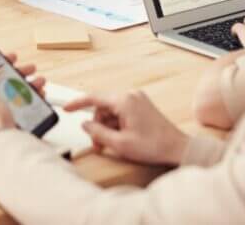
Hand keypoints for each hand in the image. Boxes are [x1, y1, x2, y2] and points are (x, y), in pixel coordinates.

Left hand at [0, 51, 45, 137]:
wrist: (3, 137)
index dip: (1, 61)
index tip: (11, 57)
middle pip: (7, 79)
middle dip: (20, 71)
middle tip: (29, 68)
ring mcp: (3, 107)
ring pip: (19, 90)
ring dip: (30, 83)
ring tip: (38, 81)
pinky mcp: (15, 115)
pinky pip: (26, 103)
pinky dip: (34, 97)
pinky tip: (40, 94)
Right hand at [67, 90, 188, 165]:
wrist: (178, 148)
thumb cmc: (154, 146)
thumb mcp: (120, 144)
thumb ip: (98, 133)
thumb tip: (85, 124)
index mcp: (124, 101)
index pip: (93, 98)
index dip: (77, 103)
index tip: (66, 108)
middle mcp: (130, 95)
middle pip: (102, 106)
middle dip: (97, 124)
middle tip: (98, 143)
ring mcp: (137, 99)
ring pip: (111, 110)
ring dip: (107, 126)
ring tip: (110, 143)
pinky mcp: (141, 105)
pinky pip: (120, 111)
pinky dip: (116, 124)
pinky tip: (120, 137)